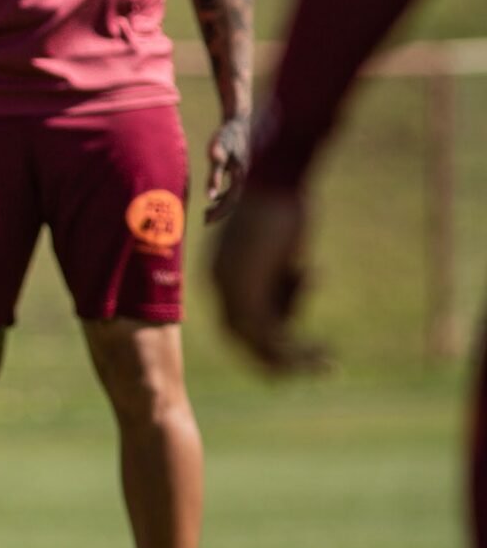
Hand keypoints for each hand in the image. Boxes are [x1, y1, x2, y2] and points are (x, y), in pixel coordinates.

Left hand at [202, 114, 248, 223]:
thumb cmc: (228, 135)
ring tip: (207, 213)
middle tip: (204, 221)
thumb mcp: (219, 151)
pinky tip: (215, 196)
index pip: (231, 200)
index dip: (219, 212)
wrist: (239, 120)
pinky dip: (224, 194)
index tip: (206, 220)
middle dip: (220, 212)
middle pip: (233, 200)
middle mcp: (244, 176)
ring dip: (222, 204)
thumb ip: (215, 172)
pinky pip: (234, 186)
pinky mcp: (240, 167)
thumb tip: (210, 194)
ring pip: (234, 194)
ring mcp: (244, 172)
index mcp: (241, 176)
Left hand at [209, 184, 331, 376]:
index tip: (296, 349)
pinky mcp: (249, 291)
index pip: (236, 319)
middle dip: (276, 357)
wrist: (277, 182)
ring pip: (259, 342)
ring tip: (330, 363)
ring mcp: (230, 289)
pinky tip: (328, 354)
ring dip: (294, 359)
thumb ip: (277, 273)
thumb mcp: (278, 247)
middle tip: (313, 366)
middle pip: (242, 337)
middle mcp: (217, 284)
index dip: (267, 338)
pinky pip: (273, 336)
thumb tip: (295, 281)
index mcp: (218, 272)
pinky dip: (299, 351)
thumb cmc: (282, 205)